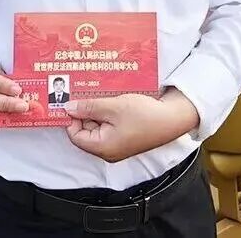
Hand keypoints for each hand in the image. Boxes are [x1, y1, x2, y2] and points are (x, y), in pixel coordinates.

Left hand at [64, 90, 199, 162]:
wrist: (173, 118)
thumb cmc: (144, 115)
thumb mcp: (114, 107)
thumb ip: (89, 107)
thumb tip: (68, 108)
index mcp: (103, 147)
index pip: (75, 135)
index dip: (72, 118)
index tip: (72, 99)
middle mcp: (108, 149)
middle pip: (86, 130)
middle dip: (85, 111)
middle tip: (84, 91)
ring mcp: (118, 144)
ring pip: (98, 125)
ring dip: (97, 109)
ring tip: (98, 92)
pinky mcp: (126, 136)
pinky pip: (110, 124)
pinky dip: (107, 112)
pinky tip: (109, 98)